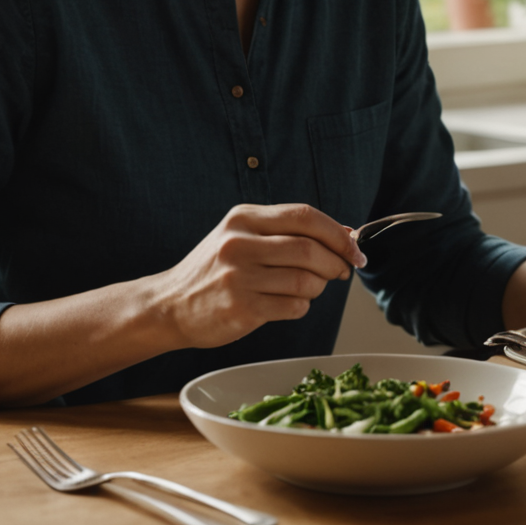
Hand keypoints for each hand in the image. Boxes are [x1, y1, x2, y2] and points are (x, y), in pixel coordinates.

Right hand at [148, 204, 365, 350]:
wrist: (170, 305)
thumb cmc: (214, 271)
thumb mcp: (242, 237)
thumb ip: (287, 231)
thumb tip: (345, 233)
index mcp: (243, 218)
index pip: (304, 216)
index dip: (338, 233)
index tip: (355, 248)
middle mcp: (239, 244)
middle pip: (311, 249)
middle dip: (336, 263)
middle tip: (342, 271)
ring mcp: (239, 277)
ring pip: (307, 281)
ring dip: (318, 288)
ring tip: (307, 289)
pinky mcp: (242, 308)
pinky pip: (294, 307)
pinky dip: (301, 307)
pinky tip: (287, 304)